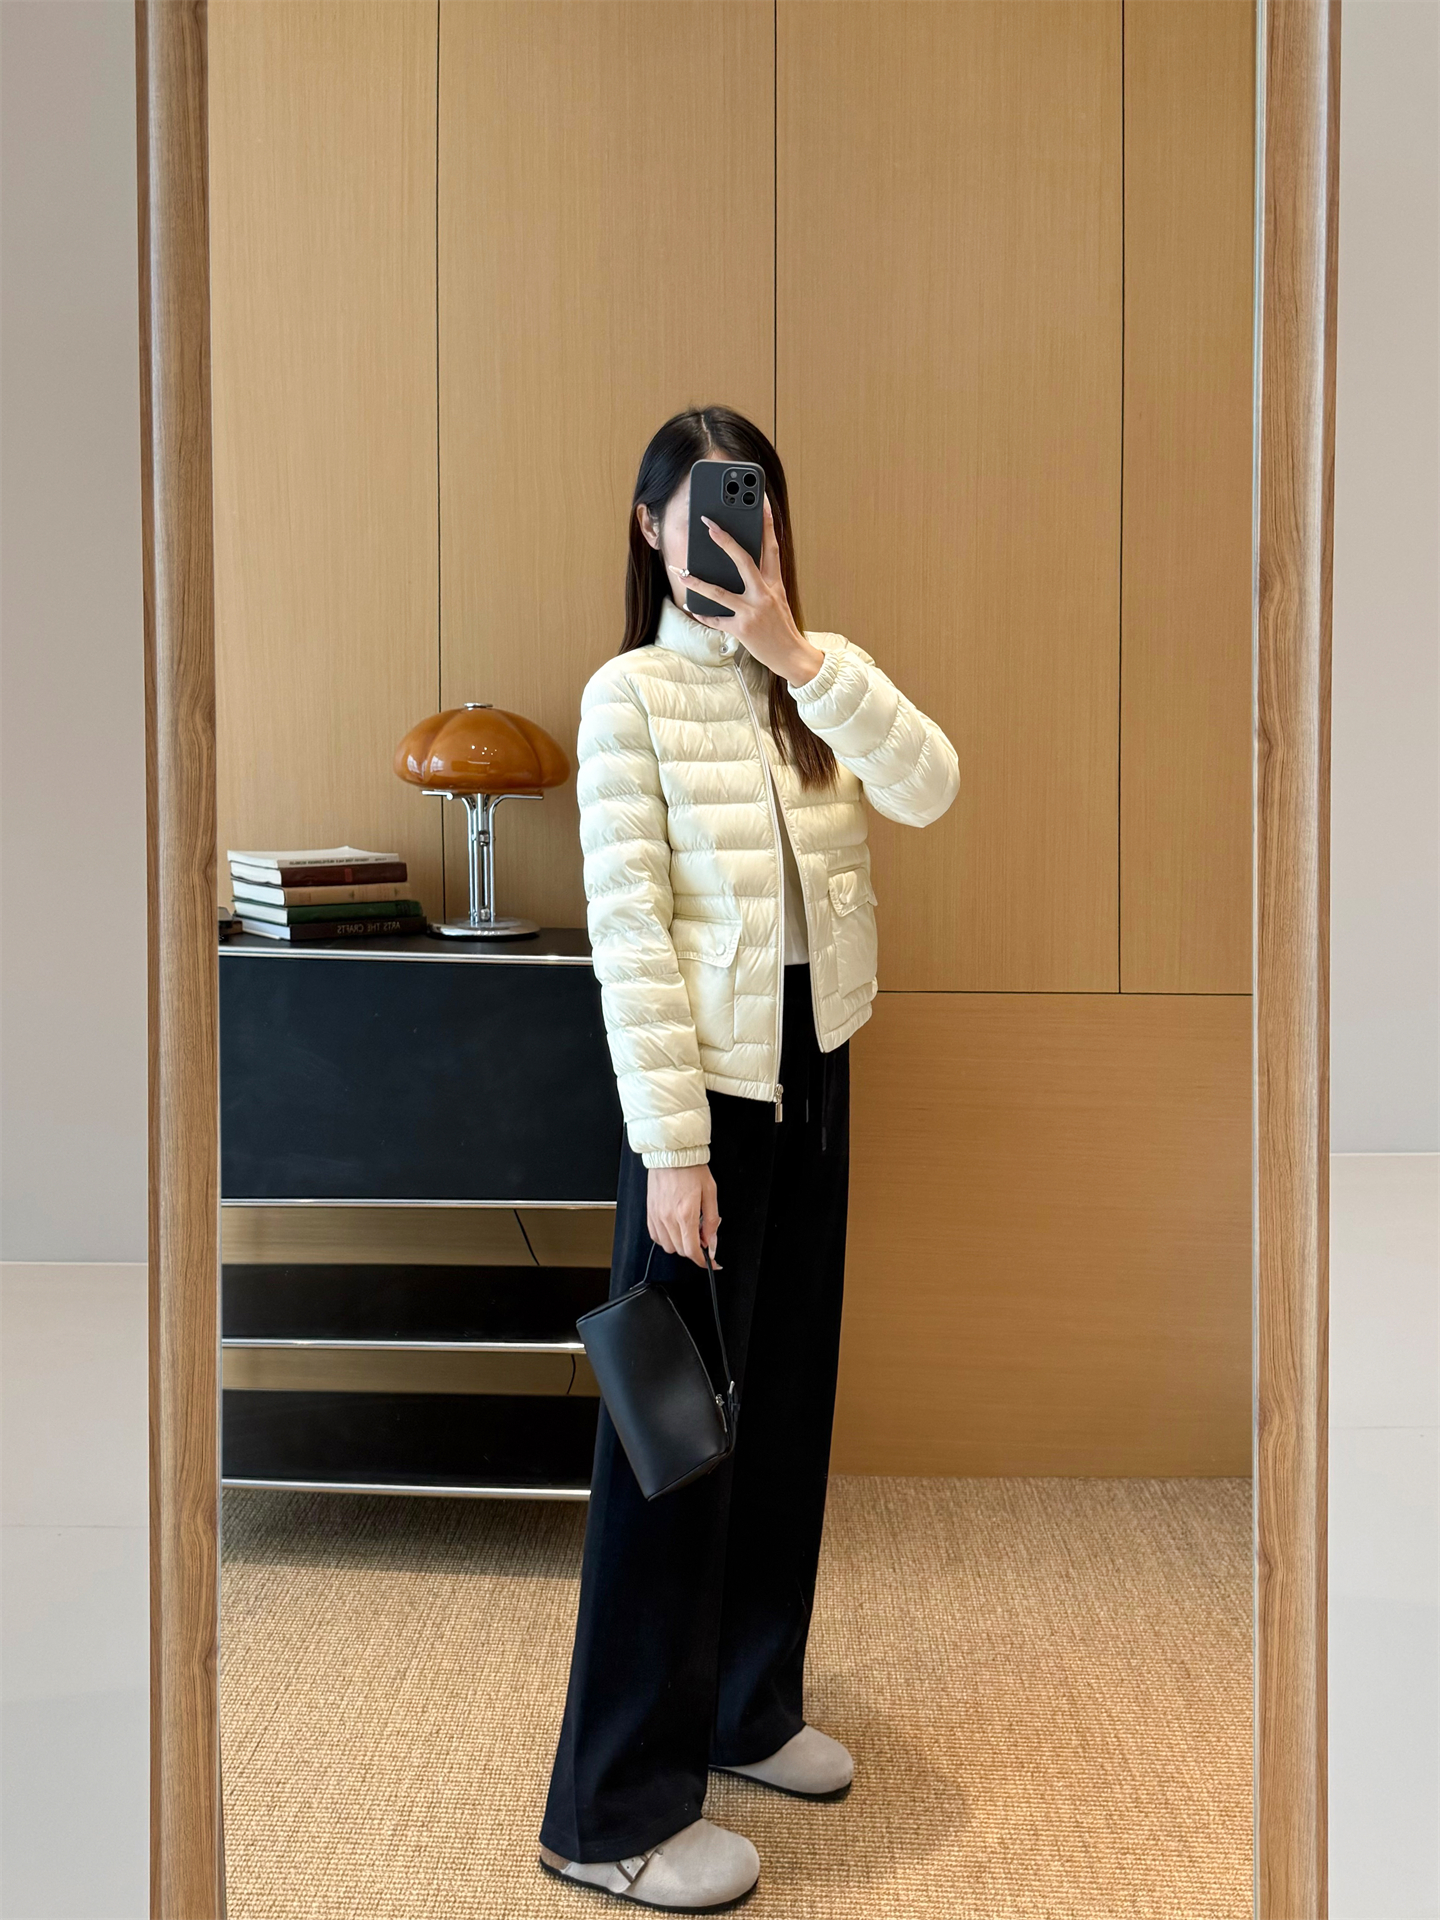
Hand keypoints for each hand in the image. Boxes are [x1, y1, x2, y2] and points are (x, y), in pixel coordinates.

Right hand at [647, 1164, 720, 1269]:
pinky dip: (666, 1238)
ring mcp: (656, 1216)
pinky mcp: (650, 1213)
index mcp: (685, 1213)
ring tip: (688, 1230)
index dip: (703, 1260)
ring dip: (680, 1244)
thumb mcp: (710, 1193)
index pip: (692, 1250)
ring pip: (668, 1246)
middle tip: (703, 1238)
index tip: (710, 1261)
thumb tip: (711, 1242)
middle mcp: (668, 1218)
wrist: (672, 1154)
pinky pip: (656, 1237)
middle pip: (680, 1251)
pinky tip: (675, 1228)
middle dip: (694, 1250)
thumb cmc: (691, 1169)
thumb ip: (712, 1221)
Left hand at [670, 495, 824, 687]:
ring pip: (720, 592)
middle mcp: (764, 594)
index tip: (761, 502)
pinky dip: (703, 614)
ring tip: (682, 573)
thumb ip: (763, 580)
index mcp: (775, 583)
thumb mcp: (778, 598)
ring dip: (697, 582)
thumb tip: (742, 561)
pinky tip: (691, 607)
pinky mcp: (742, 630)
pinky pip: (716, 619)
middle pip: (744, 561)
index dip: (767, 523)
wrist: (791, 656)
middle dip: (725, 541)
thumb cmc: (780, 625)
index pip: (771, 547)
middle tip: (709, 525)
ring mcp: (752, 612)